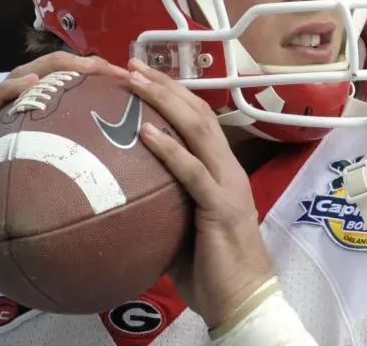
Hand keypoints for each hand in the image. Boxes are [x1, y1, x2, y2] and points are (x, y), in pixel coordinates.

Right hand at [0, 52, 126, 265]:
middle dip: (81, 67)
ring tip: (82, 66)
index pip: (64, 98)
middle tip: (114, 69)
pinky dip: (9, 91)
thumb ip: (66, 203)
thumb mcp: (36, 213)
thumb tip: (115, 215)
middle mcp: (8, 119)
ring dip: (52, 69)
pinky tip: (29, 86)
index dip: (95, 87)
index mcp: (27, 133)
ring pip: (20, 80)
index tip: (130, 87)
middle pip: (47, 79)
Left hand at [126, 58, 275, 328]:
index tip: (138, 75)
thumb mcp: (182, 224)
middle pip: (197, 112)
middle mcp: (228, 169)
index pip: (197, 119)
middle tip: (130, 64)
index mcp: (221, 170)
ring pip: (198, 130)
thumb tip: (123, 187)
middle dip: (164, 84)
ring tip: (134, 81)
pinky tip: (146, 132)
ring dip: (164, 101)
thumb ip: (163, 199)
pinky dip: (169, 148)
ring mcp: (227, 185)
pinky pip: (192, 172)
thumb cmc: (210, 269)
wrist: (243, 301)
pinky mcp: (221, 207)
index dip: (171, 93)